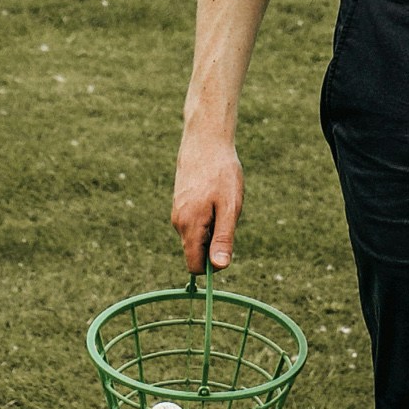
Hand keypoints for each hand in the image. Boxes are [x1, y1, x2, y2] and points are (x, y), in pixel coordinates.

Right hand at [171, 124, 242, 272]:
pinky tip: (214, 196)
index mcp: (189, 226)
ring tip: (221, 201)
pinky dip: (207, 217)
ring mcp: (177, 212)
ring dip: (212, 228)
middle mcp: (178, 223)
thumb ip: (223, 239)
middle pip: (196, 251)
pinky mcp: (180, 204)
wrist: (205, 140)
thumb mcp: (230, 208)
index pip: (195, 266)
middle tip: (227, 216)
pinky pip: (195, 223)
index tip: (228, 244)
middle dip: (214, 243)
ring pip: (197, 236)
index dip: (213, 265)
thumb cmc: (221, 173)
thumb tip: (219, 267)